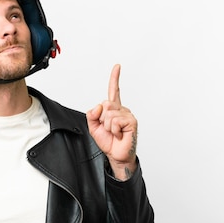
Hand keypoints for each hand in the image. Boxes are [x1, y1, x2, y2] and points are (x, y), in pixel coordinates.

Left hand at [86, 64, 137, 179]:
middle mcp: (121, 110)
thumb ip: (91, 115)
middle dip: (101, 119)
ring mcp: (127, 115)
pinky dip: (113, 130)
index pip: (113, 90)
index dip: (114, 78)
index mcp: (113, 109)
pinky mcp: (131, 122)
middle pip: (105, 104)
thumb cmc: (108, 141)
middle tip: (108, 129)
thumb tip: (98, 106)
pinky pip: (115, 121)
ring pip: (108, 114)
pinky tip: (119, 134)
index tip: (117, 67)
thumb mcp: (93, 127)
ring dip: (107, 126)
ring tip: (114, 133)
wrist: (116, 155)